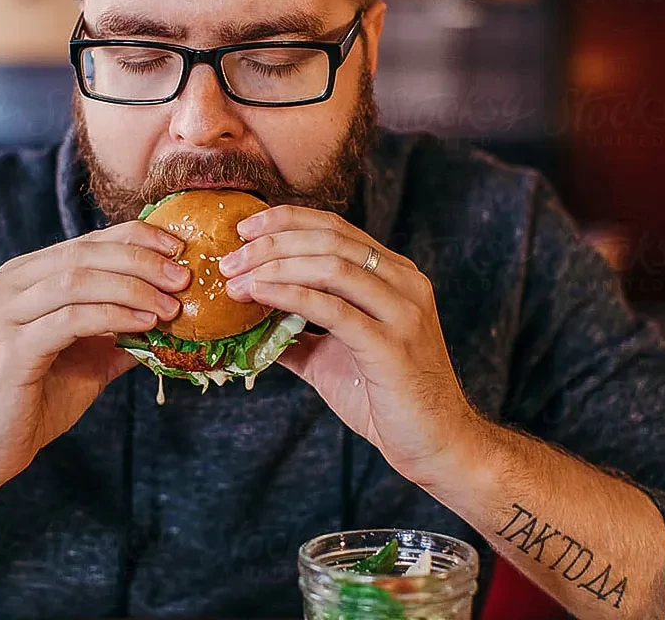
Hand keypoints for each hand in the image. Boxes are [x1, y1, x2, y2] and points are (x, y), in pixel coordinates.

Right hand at [0, 222, 189, 487]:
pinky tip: (143, 324)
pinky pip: (70, 319)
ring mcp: (4, 314)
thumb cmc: (36, 400)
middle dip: (141, 260)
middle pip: (84, 252)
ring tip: (171, 306)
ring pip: (77, 279)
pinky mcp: (9, 348)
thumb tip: (173, 313)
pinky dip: (113, 316)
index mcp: (24, 277)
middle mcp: (7, 285)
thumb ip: (121, 330)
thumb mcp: (89, 357)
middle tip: (183, 276)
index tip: (179, 247)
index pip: (86, 241)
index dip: (136, 238)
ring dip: (132, 288)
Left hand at [219, 206, 481, 475]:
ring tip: (236, 281)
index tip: (244, 228)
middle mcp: (404, 283)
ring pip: (331, 265)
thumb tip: (248, 322)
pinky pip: (334, 309)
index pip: (335, 227)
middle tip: (228, 261)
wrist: (436, 444)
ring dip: (274, 267)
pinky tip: (260, 295)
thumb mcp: (332, 356)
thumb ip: (296, 333)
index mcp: (394, 276)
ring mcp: (402, 312)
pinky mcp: (392, 346)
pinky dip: (290, 296)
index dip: (286, 220)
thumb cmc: (386, 399)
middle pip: (329, 239)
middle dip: (271, 243)